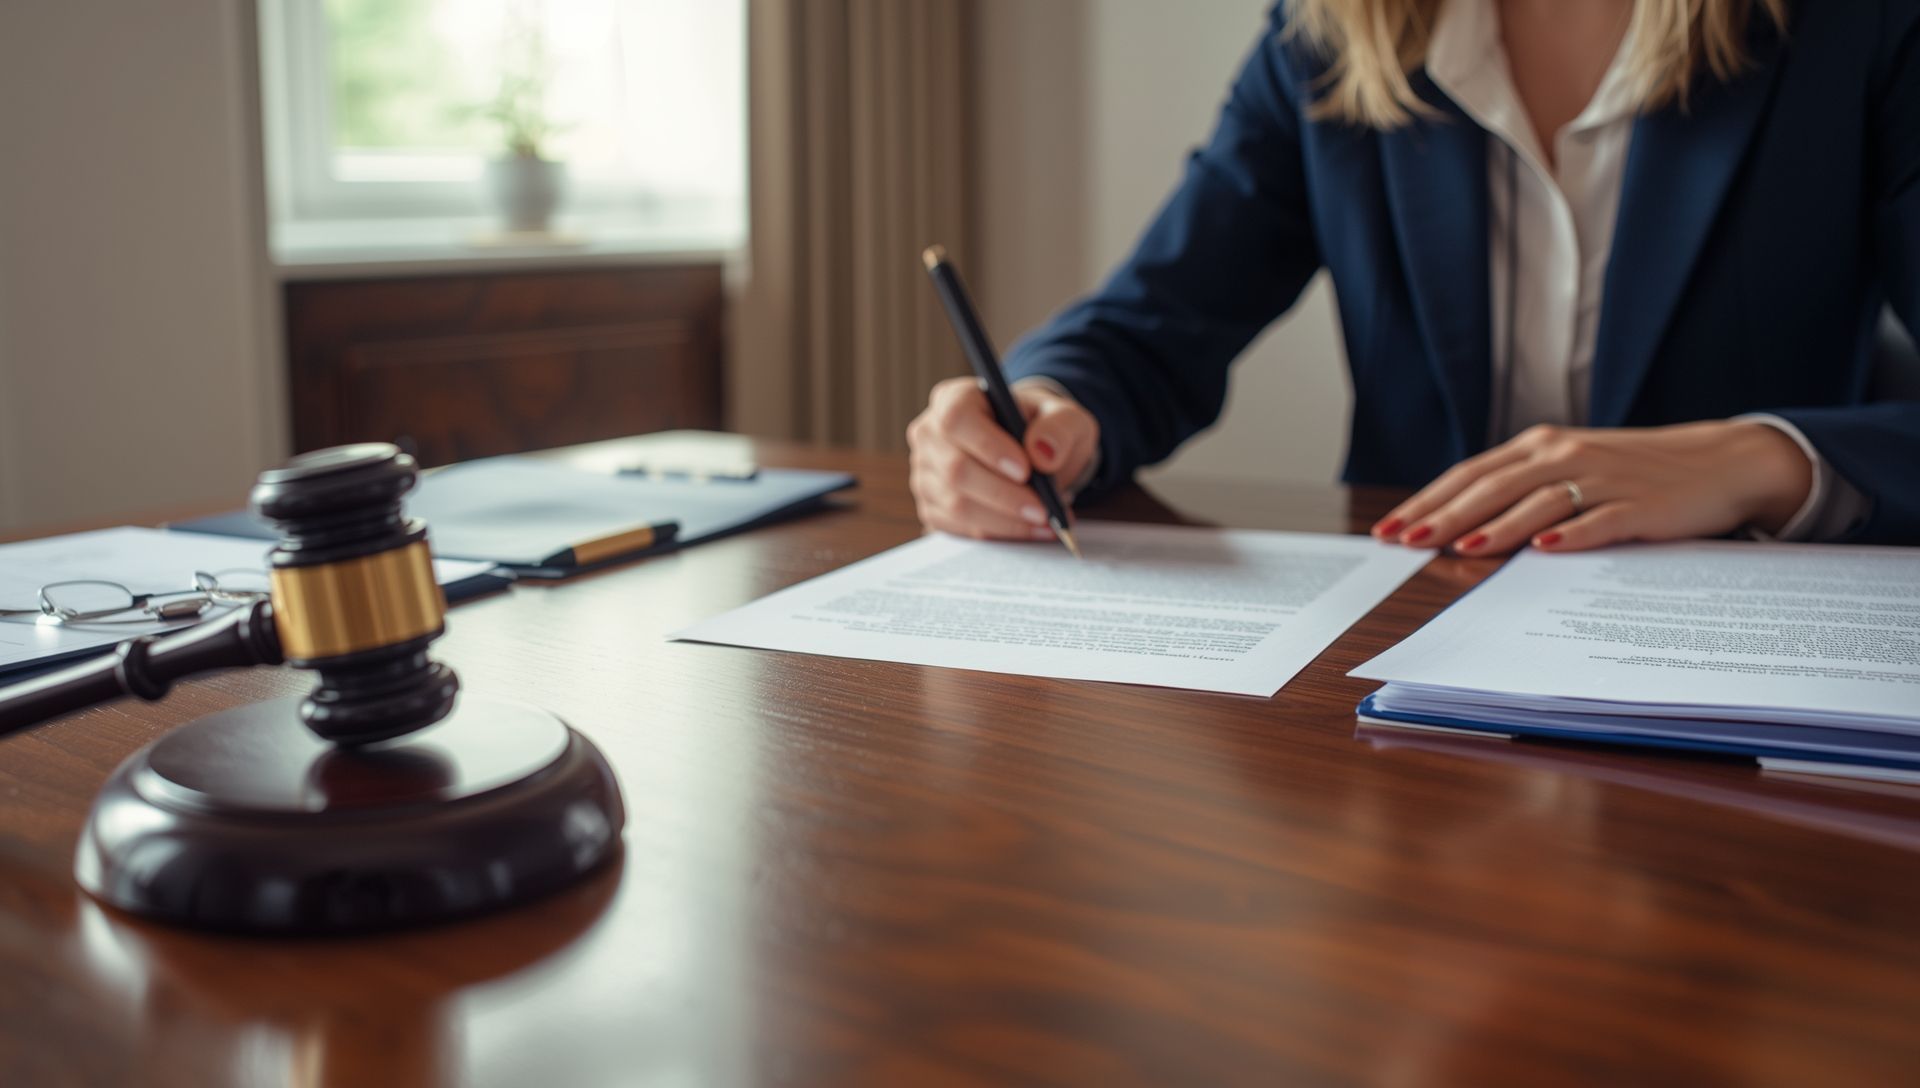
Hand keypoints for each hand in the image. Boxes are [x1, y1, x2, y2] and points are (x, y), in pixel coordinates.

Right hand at [907, 377, 1099, 539]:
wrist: (1033, 451)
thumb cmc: (1042, 427)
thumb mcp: (1064, 416)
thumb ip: (1059, 428)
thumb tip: (1043, 454)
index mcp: (955, 398)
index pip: (957, 419)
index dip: (988, 446)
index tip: (1025, 469)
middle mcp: (931, 435)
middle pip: (956, 470)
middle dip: (1004, 495)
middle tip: (1043, 510)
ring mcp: (926, 473)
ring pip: (957, 505)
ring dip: (1005, 520)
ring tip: (1045, 521)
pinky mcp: (933, 507)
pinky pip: (960, 528)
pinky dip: (999, 533)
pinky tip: (1031, 529)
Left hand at [1371, 421, 1813, 554]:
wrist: (1721, 462)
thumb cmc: (1634, 472)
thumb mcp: (1571, 467)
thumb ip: (1521, 487)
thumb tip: (1458, 522)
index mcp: (1542, 446)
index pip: (1471, 474)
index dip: (1428, 501)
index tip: (1390, 529)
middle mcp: (1564, 456)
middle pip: (1492, 487)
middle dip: (1444, 517)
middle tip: (1406, 543)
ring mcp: (1602, 480)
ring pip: (1537, 503)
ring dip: (1496, 527)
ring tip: (1459, 549)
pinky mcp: (1639, 506)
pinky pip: (1598, 521)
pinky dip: (1570, 535)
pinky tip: (1542, 549)